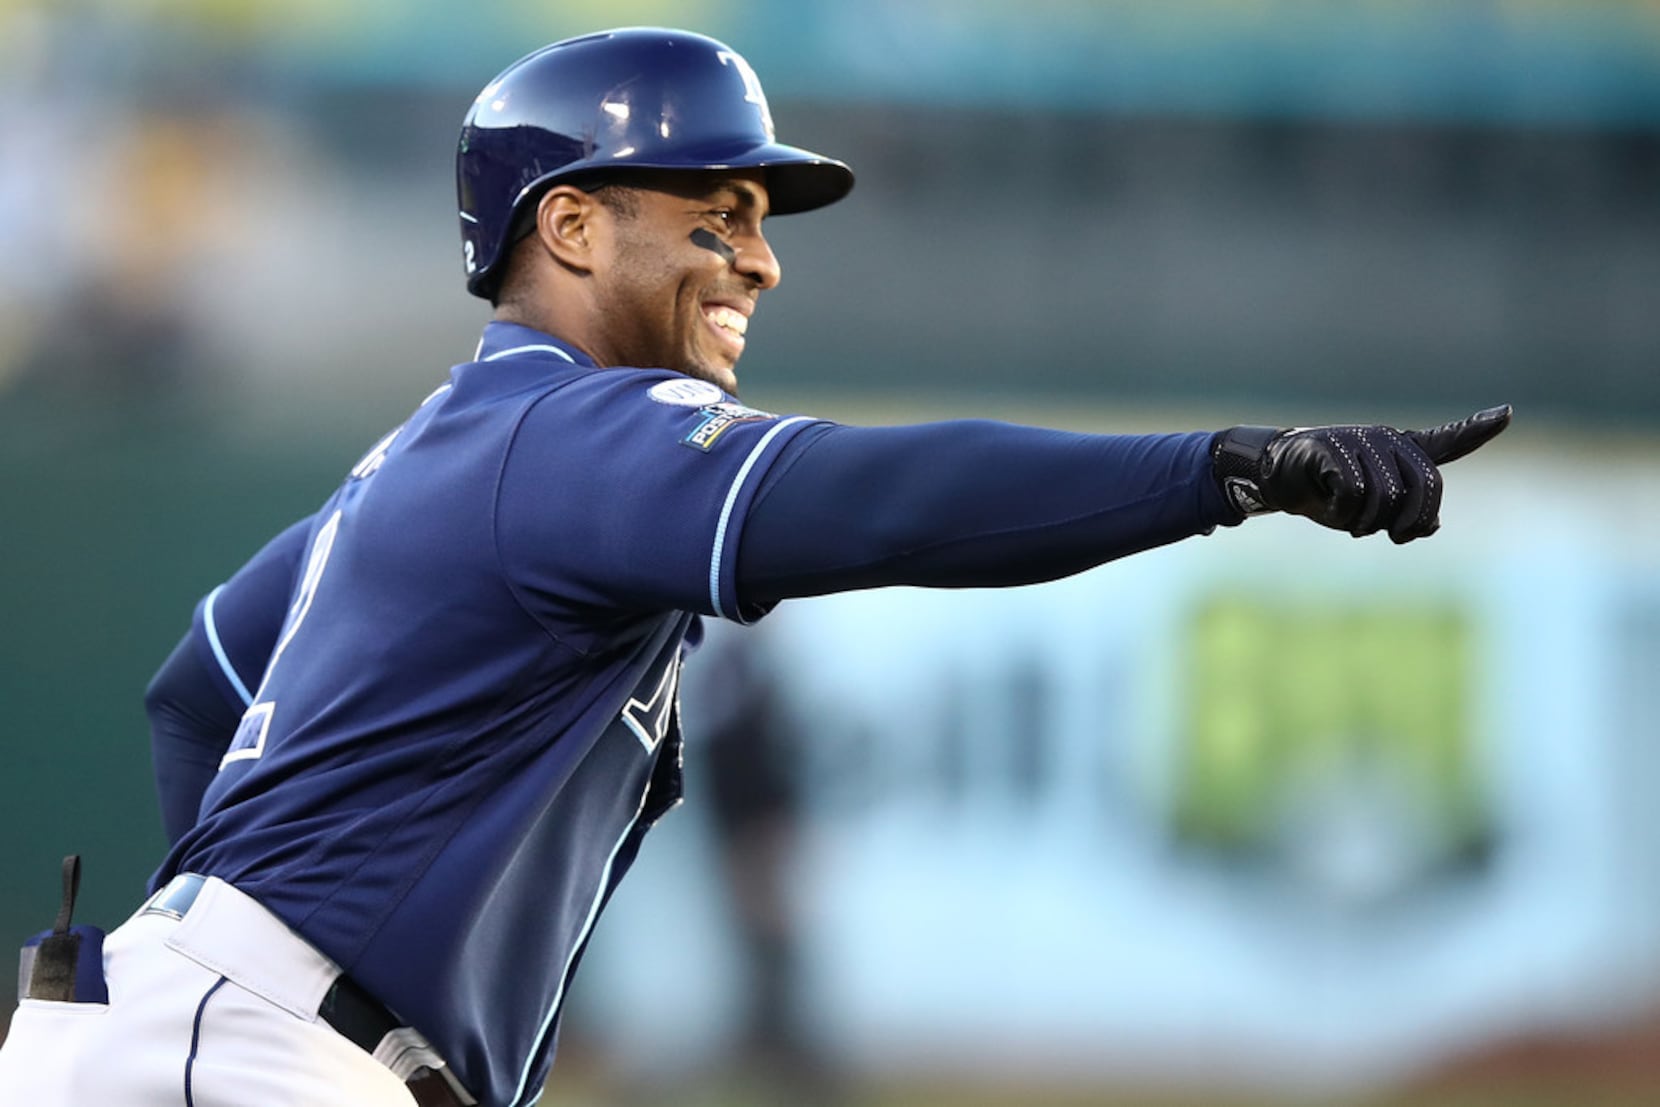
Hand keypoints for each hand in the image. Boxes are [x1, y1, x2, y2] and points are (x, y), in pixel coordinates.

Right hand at [1211, 404, 1511, 542]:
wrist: (1274, 477)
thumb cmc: (1325, 494)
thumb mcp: (1369, 513)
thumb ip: (1405, 518)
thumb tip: (1431, 527)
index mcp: (1401, 453)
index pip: (1448, 441)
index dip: (1477, 429)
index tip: (1506, 414)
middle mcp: (1388, 440)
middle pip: (1425, 487)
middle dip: (1412, 522)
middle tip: (1395, 538)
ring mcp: (1362, 440)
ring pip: (1387, 497)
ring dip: (1368, 523)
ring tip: (1351, 523)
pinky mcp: (1333, 447)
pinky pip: (1354, 493)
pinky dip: (1343, 512)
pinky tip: (1329, 507)